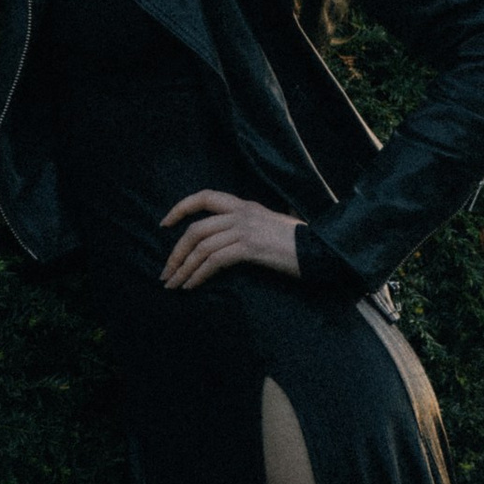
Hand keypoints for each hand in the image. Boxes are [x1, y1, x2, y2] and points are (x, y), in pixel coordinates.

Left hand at [159, 191, 304, 291]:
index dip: (181, 208)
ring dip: (183, 268)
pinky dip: (198, 275)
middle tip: (165, 273)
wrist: (319, 250)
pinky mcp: (250, 248)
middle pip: (196, 229)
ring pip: (202, 247)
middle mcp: (241, 213)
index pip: (204, 197)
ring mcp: (245, 229)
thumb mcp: (270, 223)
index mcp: (244, 205)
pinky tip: (191, 286)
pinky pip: (214, 261)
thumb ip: (248, 225)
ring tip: (173, 285)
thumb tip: (227, 240)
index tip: (165, 225)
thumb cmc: (296, 242)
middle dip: (176, 253)